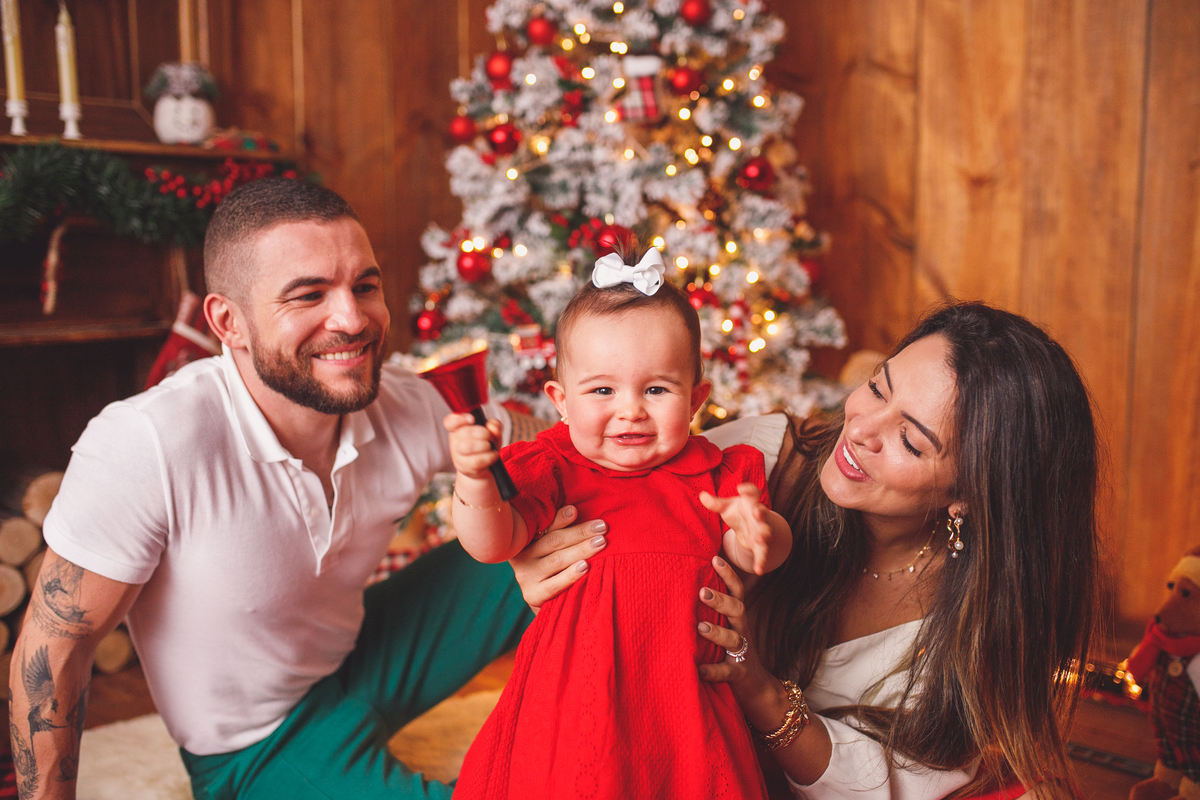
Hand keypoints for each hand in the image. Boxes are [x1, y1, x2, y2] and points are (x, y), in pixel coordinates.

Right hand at [444, 412, 501, 479]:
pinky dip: (489, 457)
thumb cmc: (486, 444)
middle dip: (483, 433)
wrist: (484, 467)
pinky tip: (493, 455)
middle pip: (465, 432)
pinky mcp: (464, 468)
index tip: (472, 419)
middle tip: (490, 437)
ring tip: (491, 447)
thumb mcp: (492, 432)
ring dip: (485, 445)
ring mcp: (458, 456)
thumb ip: (494, 425)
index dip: (458, 419)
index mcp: (458, 428)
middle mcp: (455, 441)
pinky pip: (477, 461)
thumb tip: (492, 426)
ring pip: (469, 446)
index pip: (449, 422)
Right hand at [508, 506, 607, 611]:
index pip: (545, 526)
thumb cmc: (557, 568)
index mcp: (526, 540)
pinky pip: (555, 584)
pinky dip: (571, 574)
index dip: (560, 518)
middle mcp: (522, 556)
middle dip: (580, 532)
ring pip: (557, 560)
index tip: (576, 510)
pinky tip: (585, 566)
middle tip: (602, 527)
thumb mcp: (555, 548)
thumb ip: (561, 532)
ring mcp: (526, 576)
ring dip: (581, 549)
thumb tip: (576, 510)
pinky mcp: (533, 594)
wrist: (548, 603)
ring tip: (601, 543)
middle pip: (554, 541)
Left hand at [697, 555, 772, 700]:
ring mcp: (742, 652)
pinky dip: (713, 670)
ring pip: (733, 639)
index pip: (736, 591)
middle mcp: (741, 631)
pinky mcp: (739, 673)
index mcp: (737, 618)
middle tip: (702, 591)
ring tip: (700, 627)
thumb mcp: (726, 627)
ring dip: (717, 632)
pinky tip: (700, 669)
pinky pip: (727, 671)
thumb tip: (689, 585)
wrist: (756, 686)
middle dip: (721, 600)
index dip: (728, 574)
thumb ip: (713, 610)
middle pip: (737, 610)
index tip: (714, 558)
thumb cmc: (732, 651)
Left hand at [700, 483, 772, 574]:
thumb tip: (701, 495)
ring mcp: (761, 530)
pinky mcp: (761, 545)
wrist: (753, 527)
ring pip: (765, 533)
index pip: (752, 492)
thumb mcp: (727, 507)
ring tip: (759, 539)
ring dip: (763, 535)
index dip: (748, 489)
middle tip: (757, 512)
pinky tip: (759, 571)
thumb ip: (715, 503)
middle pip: (762, 513)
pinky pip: (762, 553)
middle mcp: (759, 515)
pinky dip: (761, 561)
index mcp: (751, 502)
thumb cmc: (739, 512)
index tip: (740, 488)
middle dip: (760, 512)